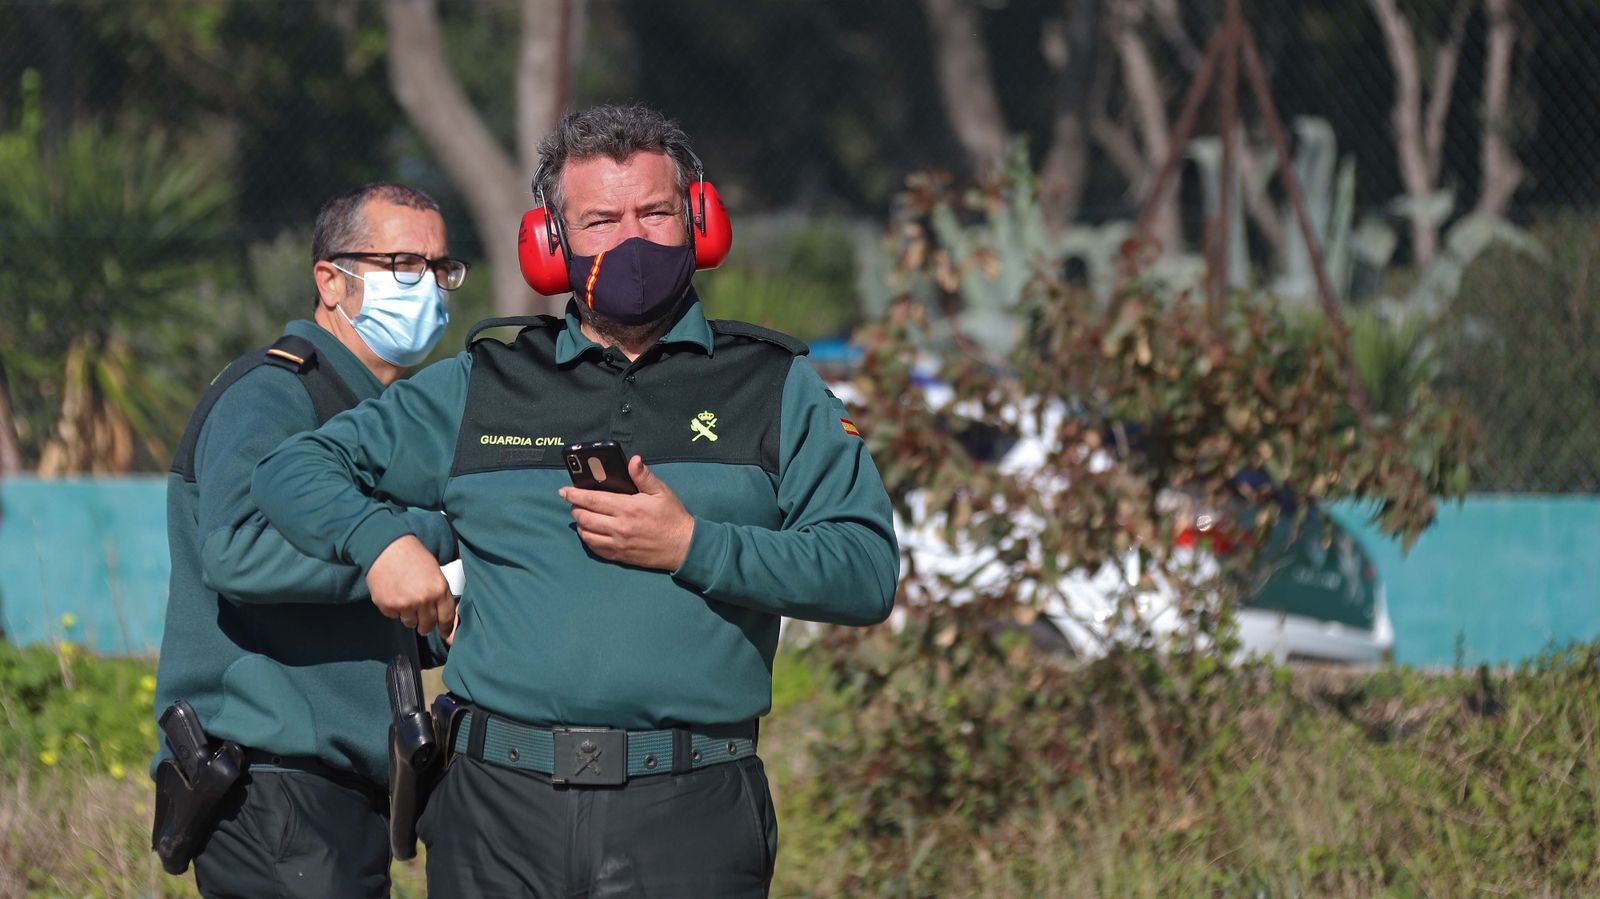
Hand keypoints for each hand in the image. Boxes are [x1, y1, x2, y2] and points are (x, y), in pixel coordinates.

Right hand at [367, 535, 456, 635]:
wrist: (386, 547)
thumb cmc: (412, 556)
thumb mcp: (436, 572)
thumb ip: (441, 594)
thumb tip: (446, 616)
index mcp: (439, 589)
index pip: (446, 618)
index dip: (446, 628)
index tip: (444, 633)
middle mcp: (423, 599)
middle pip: (428, 626)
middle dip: (425, 625)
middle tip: (422, 620)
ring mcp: (405, 604)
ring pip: (410, 623)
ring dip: (409, 616)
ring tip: (405, 599)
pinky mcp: (387, 606)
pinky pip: (394, 617)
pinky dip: (393, 609)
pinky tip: (393, 593)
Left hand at [558, 456, 694, 570]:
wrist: (683, 546)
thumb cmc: (672, 517)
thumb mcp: (661, 492)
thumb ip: (643, 476)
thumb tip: (633, 460)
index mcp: (627, 508)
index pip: (592, 500)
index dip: (574, 495)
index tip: (563, 491)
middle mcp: (619, 527)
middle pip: (585, 517)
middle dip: (575, 508)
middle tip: (573, 502)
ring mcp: (618, 543)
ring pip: (587, 534)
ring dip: (580, 524)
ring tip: (581, 516)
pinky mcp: (620, 556)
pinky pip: (596, 549)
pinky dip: (588, 539)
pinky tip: (590, 533)